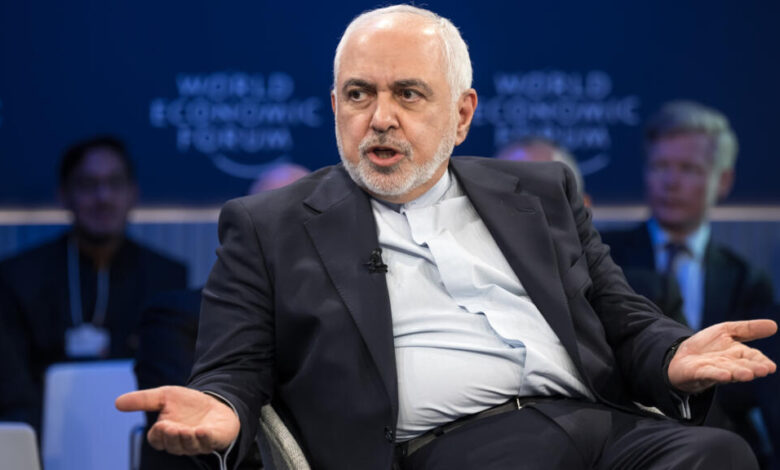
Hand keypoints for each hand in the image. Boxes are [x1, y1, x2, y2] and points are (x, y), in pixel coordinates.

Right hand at [115, 386, 239, 454]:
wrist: (215, 402)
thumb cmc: (187, 404)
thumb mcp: (165, 396)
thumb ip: (143, 400)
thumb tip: (116, 402)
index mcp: (166, 434)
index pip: (157, 439)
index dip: (159, 435)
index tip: (161, 425)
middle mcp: (181, 442)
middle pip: (172, 445)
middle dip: (172, 437)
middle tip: (172, 428)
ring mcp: (198, 443)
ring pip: (189, 447)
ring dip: (187, 439)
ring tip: (187, 430)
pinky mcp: (215, 439)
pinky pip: (209, 443)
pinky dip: (205, 438)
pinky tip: (202, 430)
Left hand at [668, 319, 777, 393]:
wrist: (680, 355)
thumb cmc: (707, 345)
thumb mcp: (726, 331)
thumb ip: (748, 329)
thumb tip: (774, 325)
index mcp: (738, 354)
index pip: (753, 358)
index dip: (761, 362)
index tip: (770, 367)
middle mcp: (729, 364)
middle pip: (742, 366)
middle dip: (752, 368)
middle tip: (763, 370)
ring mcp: (714, 369)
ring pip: (728, 371)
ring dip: (737, 373)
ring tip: (748, 374)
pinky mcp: (698, 372)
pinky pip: (708, 373)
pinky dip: (716, 374)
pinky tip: (725, 375)